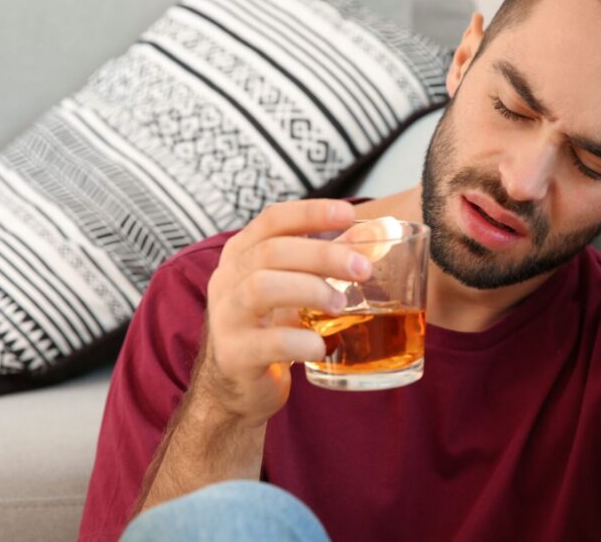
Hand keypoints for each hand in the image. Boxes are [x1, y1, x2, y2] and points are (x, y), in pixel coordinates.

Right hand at [196, 199, 372, 426]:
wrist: (236, 387)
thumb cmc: (270, 328)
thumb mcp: (293, 289)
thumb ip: (325, 263)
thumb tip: (375, 239)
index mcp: (242, 254)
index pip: (272, 219)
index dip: (310, 213)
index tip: (348, 214)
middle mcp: (227, 279)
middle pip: (271, 251)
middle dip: (322, 255)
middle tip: (362, 269)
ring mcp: (226, 316)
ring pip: (260, 287)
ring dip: (310, 290)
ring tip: (341, 305)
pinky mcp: (233, 355)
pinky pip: (268, 342)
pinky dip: (301, 341)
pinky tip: (321, 346)